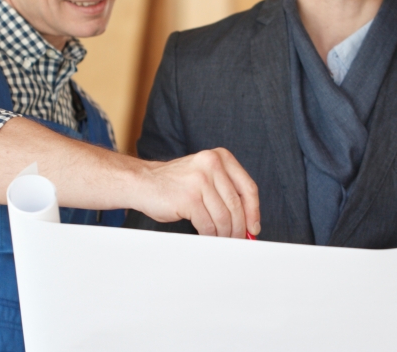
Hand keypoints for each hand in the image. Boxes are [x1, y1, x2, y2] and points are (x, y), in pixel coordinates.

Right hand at [131, 148, 260, 238]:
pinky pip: (208, 224)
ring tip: (222, 240)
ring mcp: (200, 180)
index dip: (253, 211)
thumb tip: (248, 220)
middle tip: (237, 239)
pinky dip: (210, 235)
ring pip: (224, 217)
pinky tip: (208, 237)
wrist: (143, 182)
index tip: (253, 227)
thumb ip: (225, 191)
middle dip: (239, 228)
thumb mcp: (205, 176)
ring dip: (225, 234)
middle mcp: (212, 164)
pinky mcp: (189, 198)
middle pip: (237, 205)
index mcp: (220, 157)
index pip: (248, 188)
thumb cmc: (175, 184)